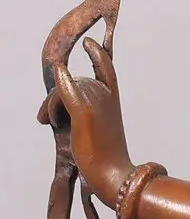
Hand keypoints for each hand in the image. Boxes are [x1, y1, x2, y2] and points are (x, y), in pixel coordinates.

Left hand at [50, 38, 132, 202]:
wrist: (115, 175)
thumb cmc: (106, 157)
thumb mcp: (96, 128)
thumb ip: (84, 112)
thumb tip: (64, 106)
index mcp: (113, 100)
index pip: (106, 68)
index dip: (97, 53)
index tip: (88, 42)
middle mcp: (107, 98)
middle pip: (76, 81)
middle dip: (55, 97)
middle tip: (45, 119)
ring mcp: (96, 105)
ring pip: (65, 90)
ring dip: (51, 105)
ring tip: (48, 123)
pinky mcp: (84, 115)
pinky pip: (69, 93)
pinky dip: (63, 82)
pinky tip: (59, 69)